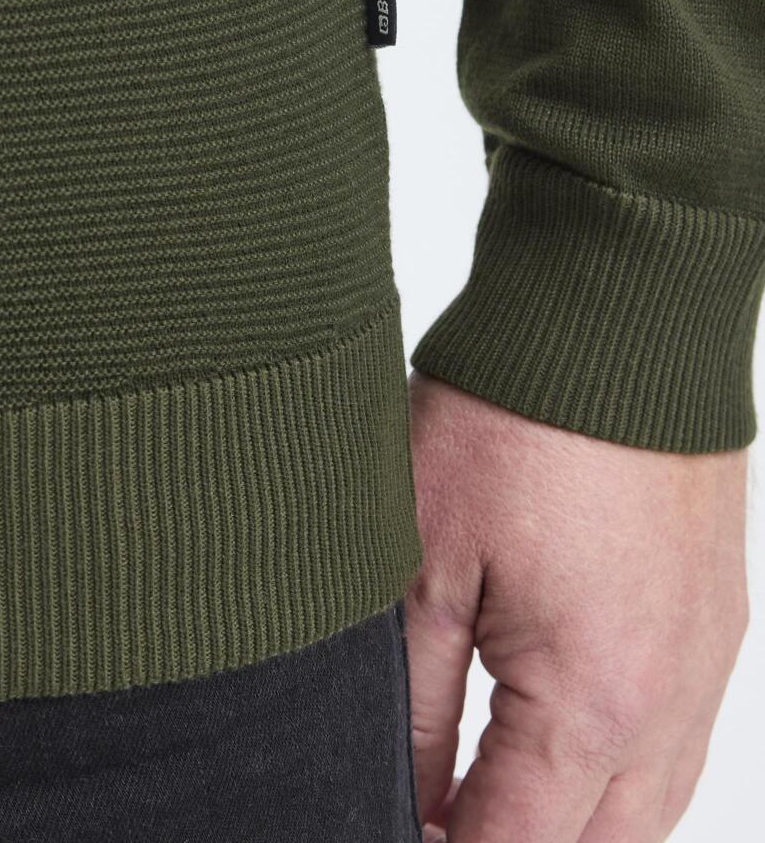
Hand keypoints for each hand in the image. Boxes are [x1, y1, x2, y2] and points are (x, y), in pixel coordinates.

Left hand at [404, 369, 749, 841]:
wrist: (618, 308)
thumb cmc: (513, 421)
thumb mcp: (424, 562)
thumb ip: (412, 705)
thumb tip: (398, 799)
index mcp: (595, 702)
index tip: (383, 828)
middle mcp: (671, 701)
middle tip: (430, 816)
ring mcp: (706, 660)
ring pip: (648, 809)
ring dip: (570, 821)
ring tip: (482, 792)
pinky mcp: (716, 617)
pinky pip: (676, 741)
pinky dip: (618, 769)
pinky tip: (553, 738)